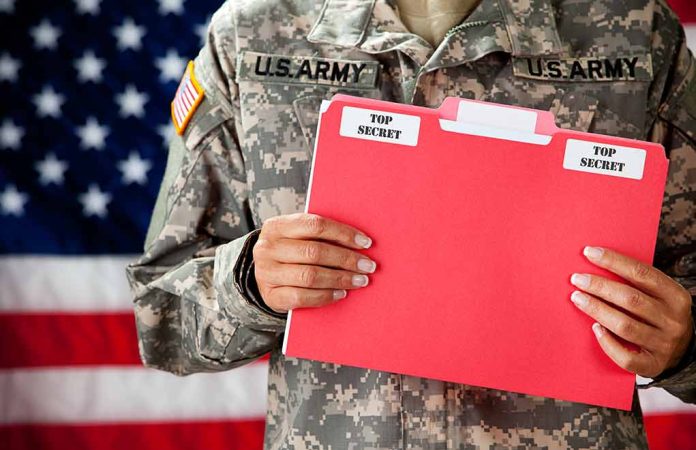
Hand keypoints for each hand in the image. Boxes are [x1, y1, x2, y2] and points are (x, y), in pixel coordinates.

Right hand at [253, 213, 375, 313]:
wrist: (263, 274)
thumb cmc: (289, 251)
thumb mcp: (297, 236)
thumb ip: (320, 235)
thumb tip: (359, 241)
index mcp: (277, 226)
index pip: (315, 225)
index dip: (343, 233)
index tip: (366, 242)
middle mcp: (267, 248)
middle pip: (315, 252)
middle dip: (346, 259)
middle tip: (368, 265)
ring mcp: (266, 273)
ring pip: (310, 276)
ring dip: (340, 278)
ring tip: (360, 280)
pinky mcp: (271, 295)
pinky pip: (302, 297)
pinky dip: (326, 296)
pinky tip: (341, 293)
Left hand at [570, 246, 693, 377]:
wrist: (683, 349)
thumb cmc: (659, 314)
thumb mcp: (660, 295)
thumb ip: (637, 282)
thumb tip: (597, 261)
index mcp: (676, 297)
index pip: (642, 274)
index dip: (613, 261)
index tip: (589, 252)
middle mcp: (672, 320)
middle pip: (630, 299)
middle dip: (599, 286)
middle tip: (576, 279)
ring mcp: (664, 344)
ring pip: (624, 326)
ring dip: (596, 310)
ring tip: (577, 298)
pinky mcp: (653, 365)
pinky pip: (626, 357)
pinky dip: (607, 343)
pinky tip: (594, 328)